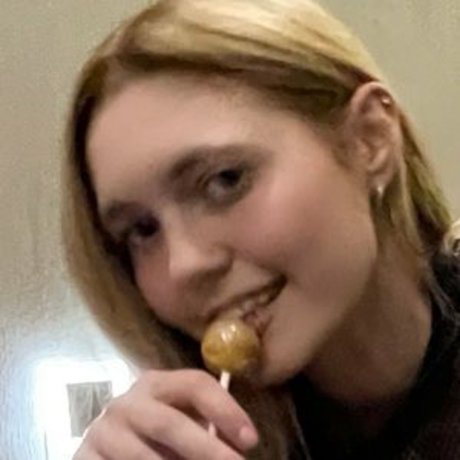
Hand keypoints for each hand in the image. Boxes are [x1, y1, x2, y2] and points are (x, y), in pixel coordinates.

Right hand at [73, 369, 258, 459]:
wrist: (103, 450)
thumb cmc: (153, 437)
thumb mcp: (179, 426)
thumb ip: (204, 429)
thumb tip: (240, 445)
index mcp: (155, 383)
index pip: (195, 384)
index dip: (226, 410)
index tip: (251, 441)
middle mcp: (127, 401)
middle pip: (171, 421)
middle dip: (207, 449)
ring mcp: (102, 431)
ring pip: (146, 457)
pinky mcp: (84, 458)